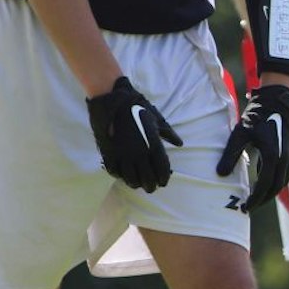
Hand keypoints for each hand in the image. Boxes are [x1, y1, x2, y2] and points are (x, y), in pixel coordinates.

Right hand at [86, 77, 183, 191]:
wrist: (112, 101)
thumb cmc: (137, 108)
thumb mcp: (156, 120)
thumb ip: (168, 134)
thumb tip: (180, 143)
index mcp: (153, 145)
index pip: (162, 169)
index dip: (164, 178)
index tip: (163, 182)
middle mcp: (139, 153)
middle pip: (147, 178)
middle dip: (151, 185)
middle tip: (152, 187)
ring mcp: (123, 155)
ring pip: (130, 178)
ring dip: (135, 183)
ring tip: (138, 184)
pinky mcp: (109, 154)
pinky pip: (115, 172)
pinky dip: (120, 176)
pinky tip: (123, 176)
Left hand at [215, 84, 288, 209]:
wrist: (277, 101)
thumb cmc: (257, 117)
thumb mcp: (240, 134)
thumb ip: (231, 155)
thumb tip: (220, 174)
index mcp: (272, 155)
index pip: (264, 185)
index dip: (254, 198)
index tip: (244, 207)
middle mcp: (285, 158)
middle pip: (275, 187)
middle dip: (262, 199)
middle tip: (249, 207)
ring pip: (283, 182)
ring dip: (270, 192)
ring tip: (257, 199)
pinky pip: (287, 174)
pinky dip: (278, 183)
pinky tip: (268, 185)